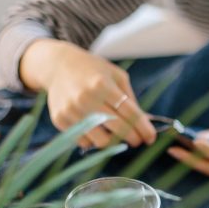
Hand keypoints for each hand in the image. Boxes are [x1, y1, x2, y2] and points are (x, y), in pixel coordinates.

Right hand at [20, 39, 155, 148]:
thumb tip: (144, 123)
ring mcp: (71, 110)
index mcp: (102, 84)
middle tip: (137, 140)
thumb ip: (130, 98)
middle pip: (117, 128)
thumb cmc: (93, 70)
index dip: (143, 128)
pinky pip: (84, 141)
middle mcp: (86, 98)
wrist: (57, 66)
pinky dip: (93, 138)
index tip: (151, 137)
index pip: (130, 113)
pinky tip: (96, 129)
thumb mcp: (116, 76)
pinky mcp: (60, 120)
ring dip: (113, 141)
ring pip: (100, 140)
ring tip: (115, 133)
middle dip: (132, 138)